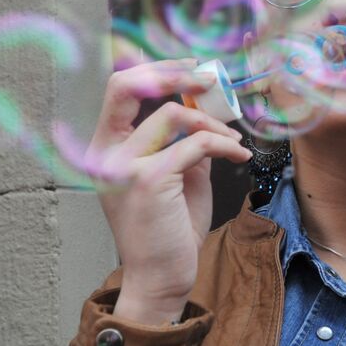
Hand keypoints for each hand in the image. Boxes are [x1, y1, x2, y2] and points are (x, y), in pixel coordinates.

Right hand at [84, 59, 251, 324]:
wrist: (161, 277)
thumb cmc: (170, 227)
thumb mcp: (178, 173)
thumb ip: (184, 138)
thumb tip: (208, 104)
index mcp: (107, 147)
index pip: (119, 88)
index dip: (156, 69)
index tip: (193, 69)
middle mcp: (105, 151)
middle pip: (126, 85)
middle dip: (173, 74)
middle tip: (210, 80)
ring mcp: (122, 165)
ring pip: (172, 114)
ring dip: (213, 123)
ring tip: (234, 143)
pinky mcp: (148, 179)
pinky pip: (196, 144)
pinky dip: (225, 146)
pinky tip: (240, 158)